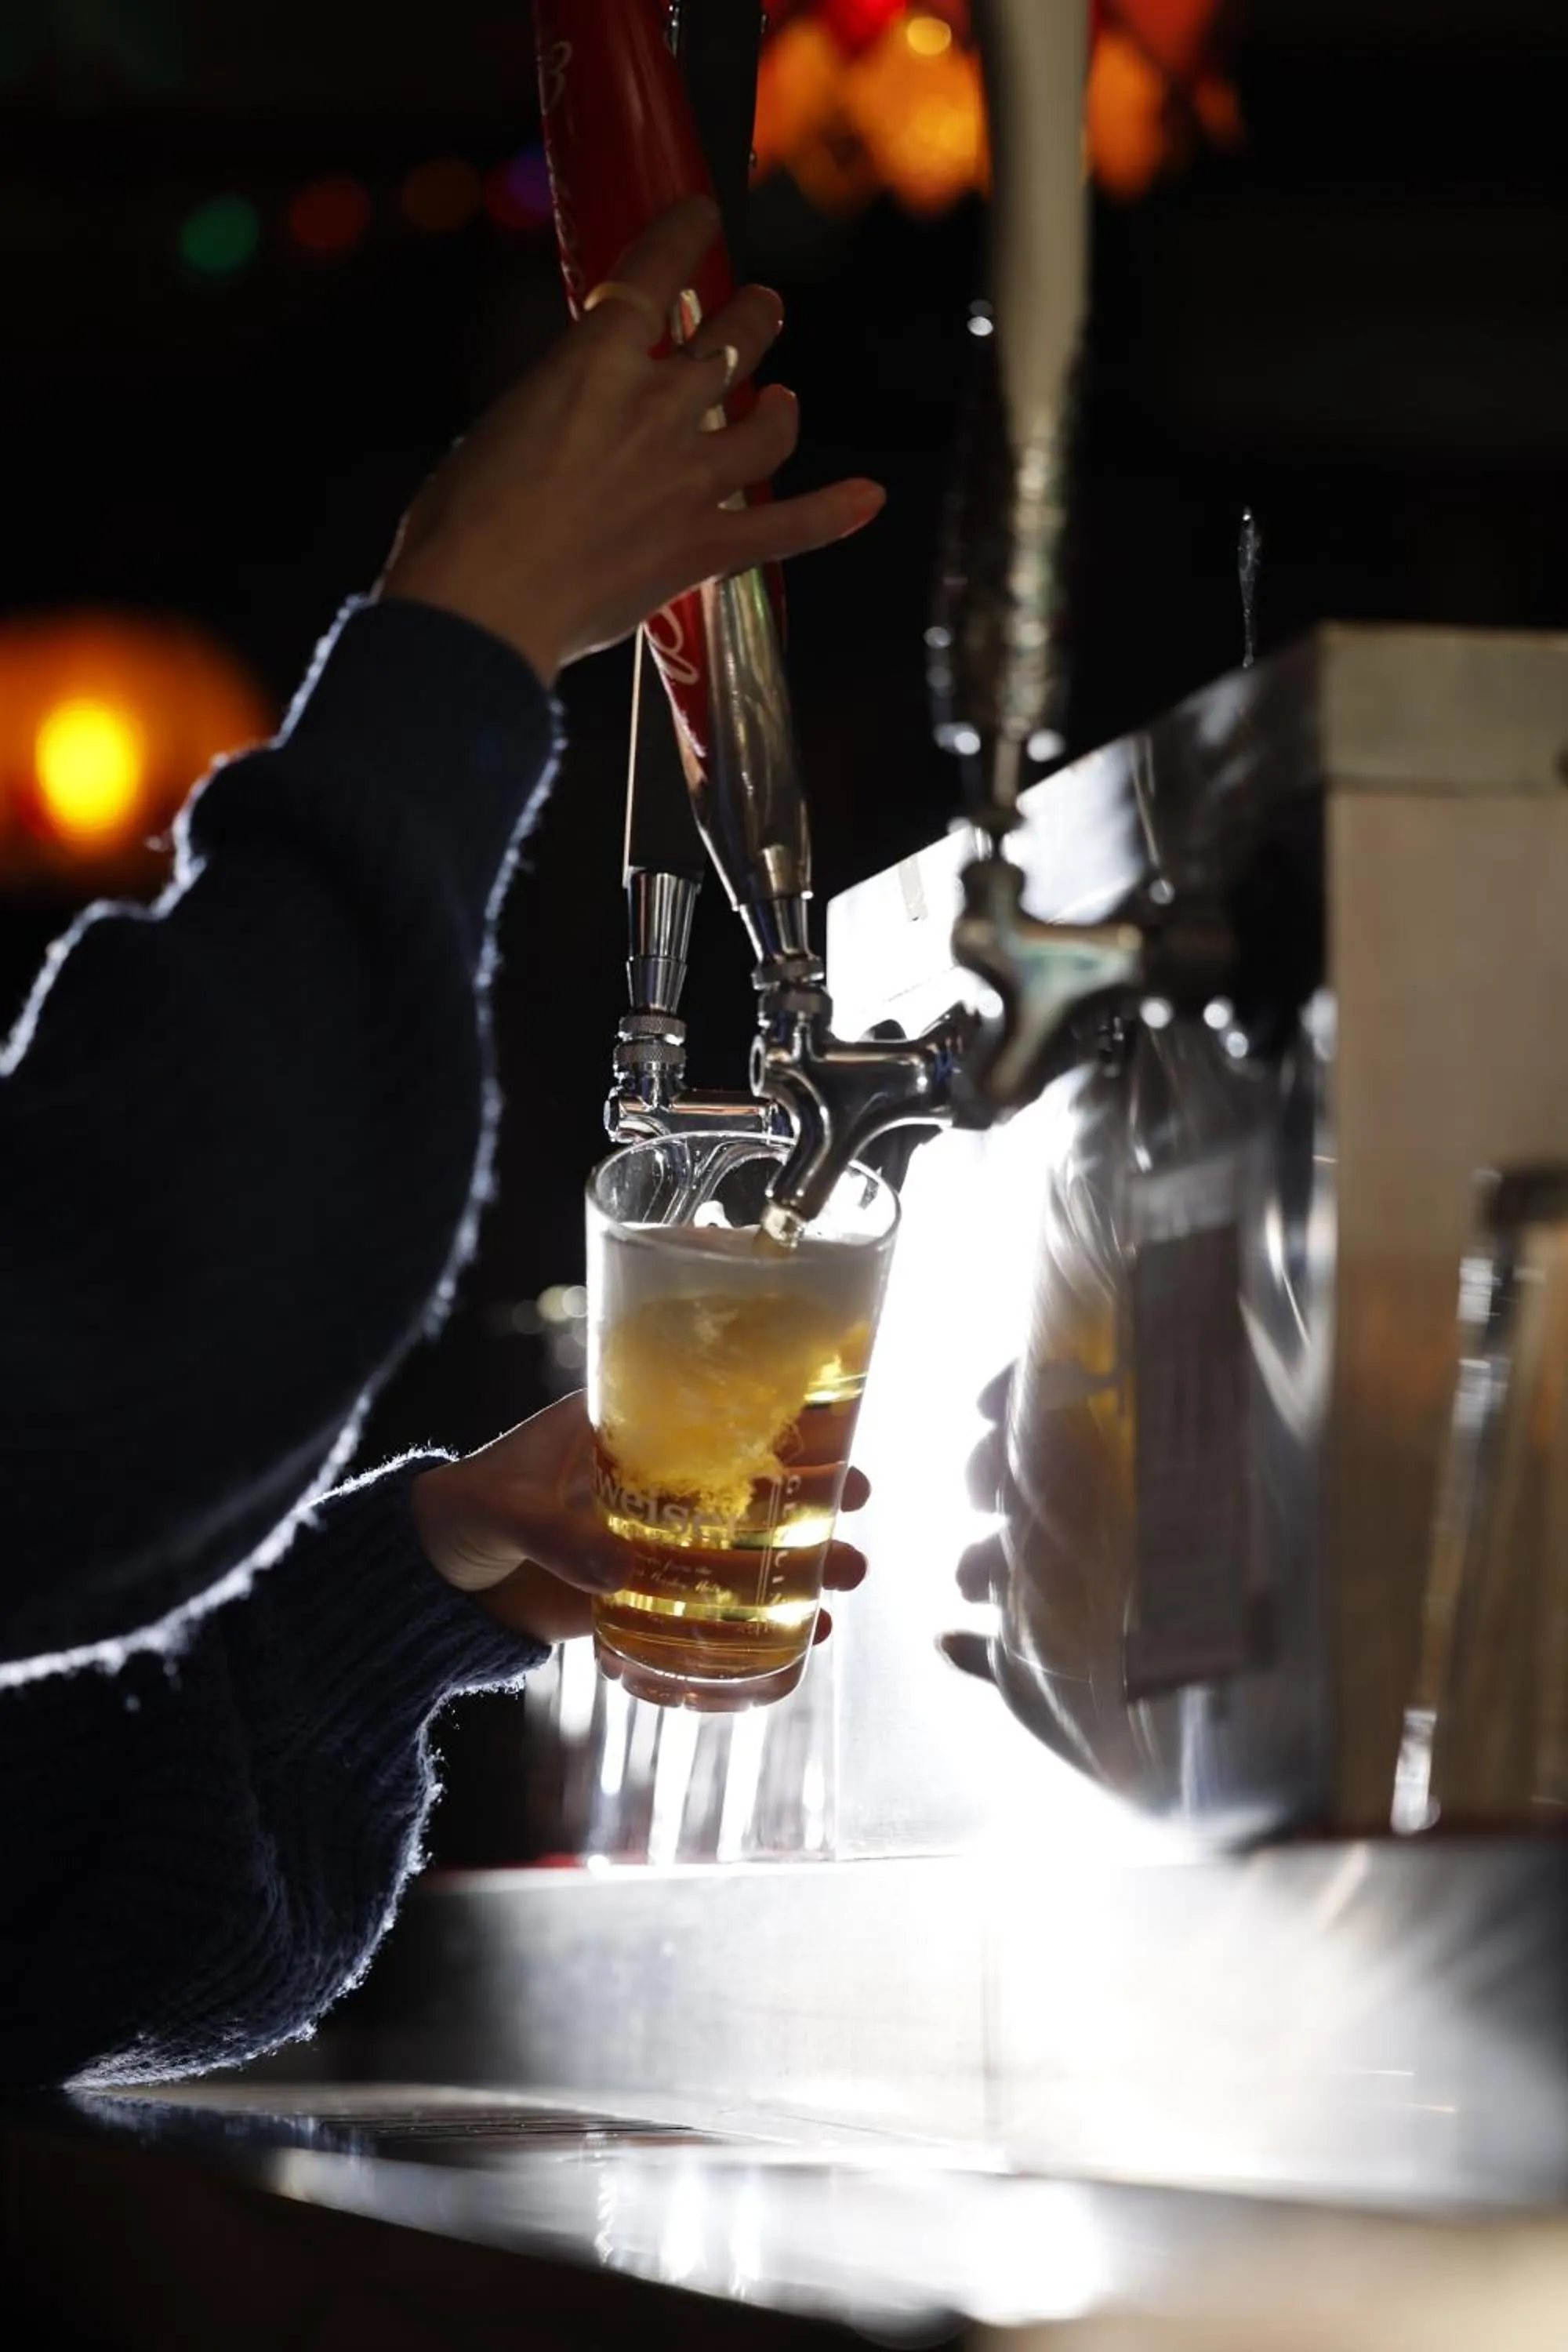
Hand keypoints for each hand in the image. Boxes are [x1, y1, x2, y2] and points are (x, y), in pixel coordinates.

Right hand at [381, 196, 885, 687]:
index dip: (684, 235)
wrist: (482, 603)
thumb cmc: (461, 520)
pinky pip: (787, 527)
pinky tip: (870, 499)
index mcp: (593, 362)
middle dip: (753, 316)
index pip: (654, 274)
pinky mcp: (704, 548)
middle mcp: (656, 407)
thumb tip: (577, 412)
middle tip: (761, 306)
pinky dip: (833, 514)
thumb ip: (556, 404)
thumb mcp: (498, 425)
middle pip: (731, 341)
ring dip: (784, 406)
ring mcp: (690, 479)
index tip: (701, 216)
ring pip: (768, 426)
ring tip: (787, 399)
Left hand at [412, 1391, 869, 1648]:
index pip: (712, 1410)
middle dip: (810, 1494)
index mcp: (621, 1428)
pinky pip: (709, 1606)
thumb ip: (558, 1537)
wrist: (427, 1579)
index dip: (776, 1419)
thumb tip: (616, 1575)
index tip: (832, 1429)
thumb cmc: (461, 1511)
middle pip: (747, 1479)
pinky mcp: (640, 1594)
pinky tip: (798, 1638)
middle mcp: (650, 1478)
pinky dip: (753, 1623)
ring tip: (843, 1585)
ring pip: (741, 1544)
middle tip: (858, 1508)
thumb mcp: (505, 1510)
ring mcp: (650, 1538)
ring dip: (797, 1562)